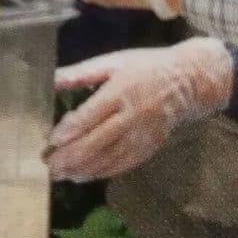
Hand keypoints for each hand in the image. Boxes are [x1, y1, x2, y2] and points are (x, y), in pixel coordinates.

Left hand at [45, 38, 233, 180]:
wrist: (188, 81)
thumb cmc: (146, 67)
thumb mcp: (113, 62)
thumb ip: (81, 73)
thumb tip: (51, 79)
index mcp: (121, 90)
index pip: (92, 114)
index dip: (71, 129)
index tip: (51, 141)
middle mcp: (132, 116)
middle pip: (98, 141)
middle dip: (71, 156)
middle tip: (49, 166)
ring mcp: (143, 135)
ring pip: (110, 157)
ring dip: (83, 168)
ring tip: (61, 175)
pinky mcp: (150, 147)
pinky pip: (124, 164)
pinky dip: (102, 172)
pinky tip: (84, 176)